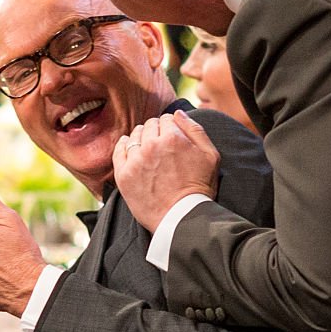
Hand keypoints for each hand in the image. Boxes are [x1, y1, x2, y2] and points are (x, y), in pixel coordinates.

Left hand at [113, 109, 219, 232]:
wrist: (182, 218)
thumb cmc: (199, 188)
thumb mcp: (211, 156)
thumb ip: (195, 129)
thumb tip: (177, 113)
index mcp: (174, 137)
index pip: (166, 119)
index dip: (171, 127)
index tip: (173, 138)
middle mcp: (152, 145)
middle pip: (149, 125)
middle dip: (156, 132)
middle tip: (162, 146)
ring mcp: (136, 160)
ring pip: (134, 136)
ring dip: (141, 139)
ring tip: (149, 151)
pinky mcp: (124, 174)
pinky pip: (119, 150)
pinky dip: (124, 146)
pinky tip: (131, 150)